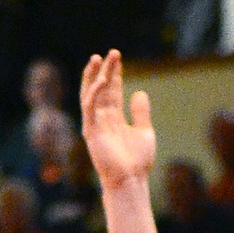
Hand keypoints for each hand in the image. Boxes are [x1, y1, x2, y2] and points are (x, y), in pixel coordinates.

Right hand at [80, 49, 155, 188]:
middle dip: (106, 70)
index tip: (117, 58)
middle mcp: (102, 118)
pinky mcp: (90, 131)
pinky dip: (93, 93)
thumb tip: (139, 92)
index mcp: (114, 118)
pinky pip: (89, 107)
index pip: (112, 91)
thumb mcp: (144, 131)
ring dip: (94, 76)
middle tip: (112, 52)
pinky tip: (101, 80)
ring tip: (99, 58)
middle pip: (102, 89)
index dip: (115, 74)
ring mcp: (95, 124)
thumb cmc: (137, 161)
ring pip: (91, 94)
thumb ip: (140, 112)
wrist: (131, 180)